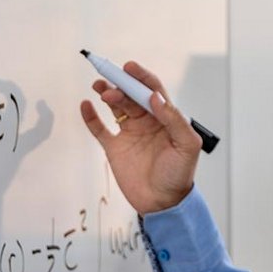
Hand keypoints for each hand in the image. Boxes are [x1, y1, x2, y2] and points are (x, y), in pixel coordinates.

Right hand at [79, 61, 201, 213]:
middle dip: (121, 85)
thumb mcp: (186, 145)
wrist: (163, 203)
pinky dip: (91, 116)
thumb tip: (156, 97)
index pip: (152, 91)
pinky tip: (86, 105)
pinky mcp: (115, 148)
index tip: (129, 67)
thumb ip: (174, 120)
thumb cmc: (179, 175)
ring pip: (116, 106)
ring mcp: (130, 133)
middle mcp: (147, 122)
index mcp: (165, 118)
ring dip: (107, 94)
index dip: (141, 77)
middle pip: (131, 95)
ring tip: (100, 88)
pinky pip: (100, 128)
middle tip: (111, 83)